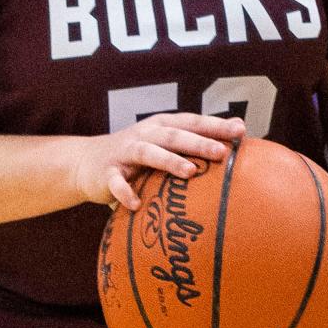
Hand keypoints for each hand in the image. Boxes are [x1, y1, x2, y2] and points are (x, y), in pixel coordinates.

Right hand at [74, 113, 245, 210]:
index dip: (216, 125)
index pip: (193, 122)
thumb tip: (239, 133)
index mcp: (163, 126)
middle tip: (222, 152)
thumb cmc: (137, 155)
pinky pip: (116, 183)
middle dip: (199, 142)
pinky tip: (136, 204)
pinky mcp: (106, 173)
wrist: (85, 162)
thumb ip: (196, 139)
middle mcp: (145, 134)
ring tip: (190, 173)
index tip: (241, 130)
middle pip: (175, 136)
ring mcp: (125, 152)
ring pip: (149, 153)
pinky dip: (125, 193)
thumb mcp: (165, 143)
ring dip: (169, 161)